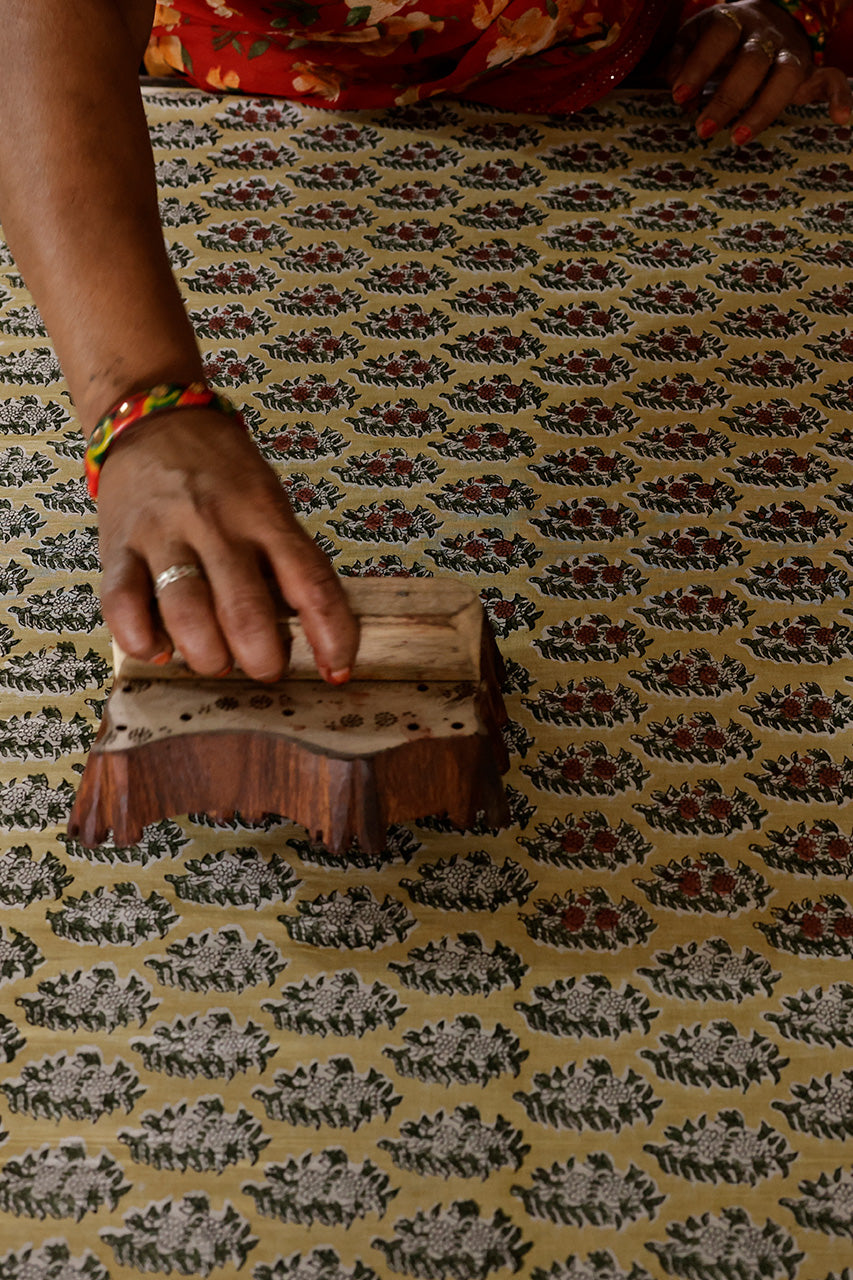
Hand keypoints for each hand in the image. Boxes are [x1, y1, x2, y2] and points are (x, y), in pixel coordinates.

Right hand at [97, 409, 358, 681]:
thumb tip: (312, 631)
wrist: (153, 421)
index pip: (312, 583)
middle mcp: (217, 525)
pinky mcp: (118, 547)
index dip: (331, 635)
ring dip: (207, 655)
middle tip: (265, 668)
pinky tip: (158, 648)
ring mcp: (164, 535)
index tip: (337, 671)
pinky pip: (122, 604)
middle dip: (262, 658)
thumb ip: (285, 559)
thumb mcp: (269, 503)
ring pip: (186, 612)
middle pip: (246, 609)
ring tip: (215, 661)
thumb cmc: (223, 475)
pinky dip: (141, 639)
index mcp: (265, 516)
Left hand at [669, 0, 851, 143]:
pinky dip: (840, 96)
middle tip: (702, 130)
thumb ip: (679, 59)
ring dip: (763, 109)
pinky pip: (832, 78)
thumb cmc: (721, 39)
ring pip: (786, 76)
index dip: (699, 66)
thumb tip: (677, 90)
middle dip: (727, 98)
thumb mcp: (693, 38)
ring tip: (738, 139)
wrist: (764, 19)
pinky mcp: (811, 70)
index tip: (679, 96)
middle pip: (752, 62)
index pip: (718, 37)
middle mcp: (765, 34)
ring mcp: (790, 52)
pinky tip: (839, 118)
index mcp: (734, 21)